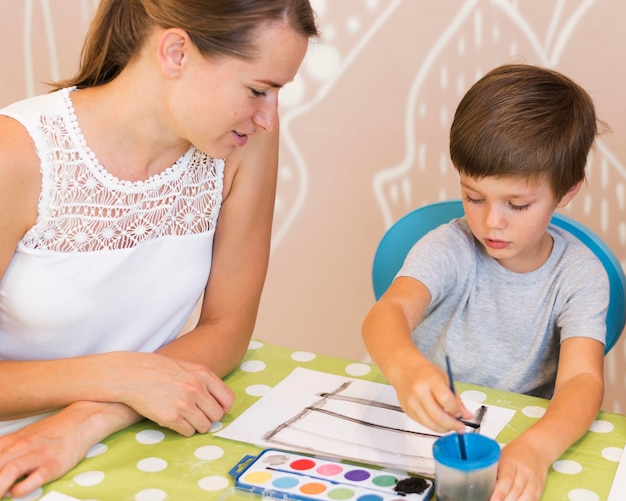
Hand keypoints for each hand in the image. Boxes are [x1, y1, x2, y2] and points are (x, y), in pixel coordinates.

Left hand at [0, 401, 130, 498]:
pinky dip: (19, 490)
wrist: (83, 420)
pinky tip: (16, 492)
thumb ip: (7, 451)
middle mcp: (22, 446)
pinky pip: (32, 480)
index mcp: (12, 440)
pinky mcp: (53, 465)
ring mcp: (38, 455)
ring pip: (8, 471)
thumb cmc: (54, 431)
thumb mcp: (25, 436)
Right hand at [100, 352, 234, 436]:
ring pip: (204, 426)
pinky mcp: (170, 418)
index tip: (214, 409)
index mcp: (203, 375)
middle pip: (217, 415)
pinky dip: (184, 430)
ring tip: (186, 418)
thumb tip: (218, 399)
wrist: (130, 374)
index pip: (228, 399)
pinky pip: (188, 432)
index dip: (222, 407)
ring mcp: (184, 404)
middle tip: (198, 414)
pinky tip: (175, 420)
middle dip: (209, 417)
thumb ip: (204, 380)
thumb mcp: (186, 366)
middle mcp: (196, 389)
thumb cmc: (158, 369)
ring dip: (197, 425)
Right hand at [390, 357, 471, 432]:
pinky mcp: (407, 410)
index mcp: (431, 380)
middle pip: (437, 415)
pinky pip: (422, 423)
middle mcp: (419, 391)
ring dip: (443, 428)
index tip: (461, 414)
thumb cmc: (426, 373)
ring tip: (450, 426)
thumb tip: (467, 416)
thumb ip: (456, 399)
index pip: (446, 400)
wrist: (404, 369)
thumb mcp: (445, 379)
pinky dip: (432, 425)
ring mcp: (411, 402)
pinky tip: (437, 421)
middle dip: (451, 425)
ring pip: (429, 423)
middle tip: (460, 427)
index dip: (456, 410)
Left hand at [490, 437, 547, 500]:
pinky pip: (534, 498)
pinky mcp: (540, 487)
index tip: (493, 499)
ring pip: (526, 497)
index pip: (506, 478)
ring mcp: (533, 479)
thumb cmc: (514, 453)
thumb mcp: (501, 456)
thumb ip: (495, 470)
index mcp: (511, 461)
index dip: (500, 491)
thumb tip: (484, 485)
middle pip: (515, 490)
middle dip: (505, 500)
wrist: (536, 448)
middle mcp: (524, 471)